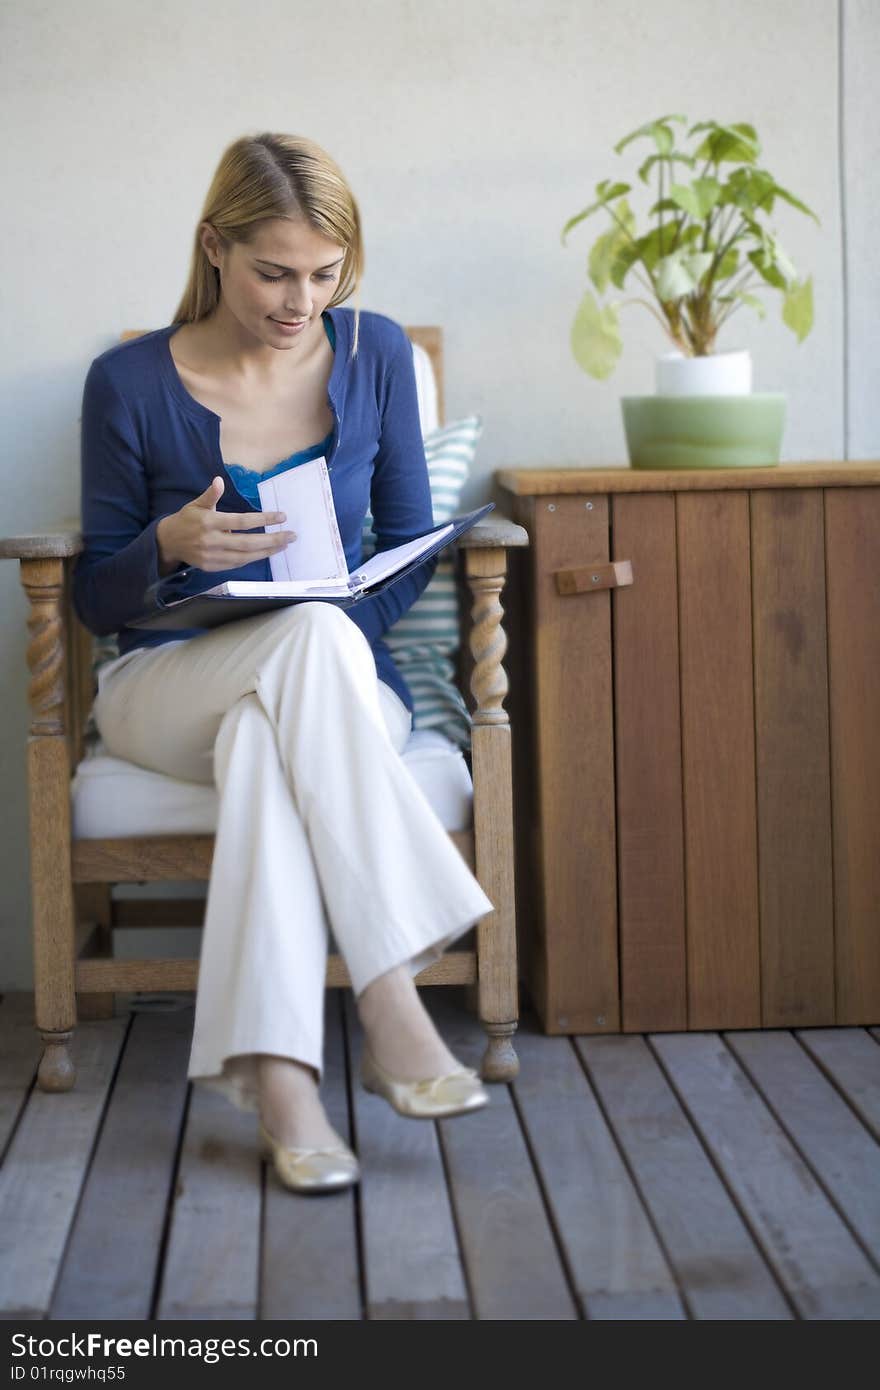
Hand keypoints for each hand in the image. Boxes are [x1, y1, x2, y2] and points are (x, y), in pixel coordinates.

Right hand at [156, 476, 296, 573]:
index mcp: (209, 522)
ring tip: (283, 545)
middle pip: (248, 542)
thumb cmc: (187, 519)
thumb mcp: (197, 504)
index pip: (242, 521)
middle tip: (291, 535)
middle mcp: (211, 540)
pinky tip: (266, 552)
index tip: (282, 517)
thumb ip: (210, 494)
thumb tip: (219, 481)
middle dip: (272, 540)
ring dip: (267, 551)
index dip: (263, 520)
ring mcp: (212, 556)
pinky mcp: (212, 567)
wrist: (168, 542)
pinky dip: (253, 558)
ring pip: (245, 556)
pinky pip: (237, 564)